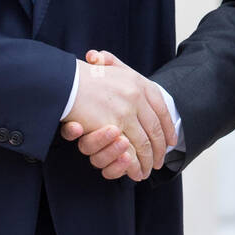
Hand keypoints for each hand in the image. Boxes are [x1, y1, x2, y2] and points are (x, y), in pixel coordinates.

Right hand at [60, 50, 175, 179]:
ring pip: (143, 143)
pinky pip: (129, 150)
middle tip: (160, 161)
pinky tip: (137, 170)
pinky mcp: (112, 126)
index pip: (161, 109)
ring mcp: (125, 111)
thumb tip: (115, 67)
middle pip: (155, 129)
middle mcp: (136, 95)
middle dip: (159, 149)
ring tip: (149, 169)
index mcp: (138, 82)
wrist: (63, 79)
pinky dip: (133, 163)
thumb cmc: (83, 76)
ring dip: (147, 159)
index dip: (168, 127)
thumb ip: (114, 64)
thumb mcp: (106, 65)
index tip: (171, 140)